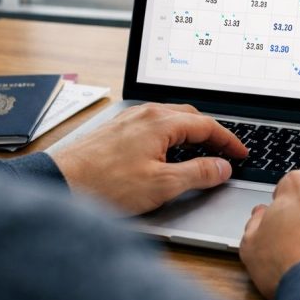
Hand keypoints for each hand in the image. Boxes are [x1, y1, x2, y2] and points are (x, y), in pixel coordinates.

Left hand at [49, 103, 246, 214]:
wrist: (58, 185)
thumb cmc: (105, 185)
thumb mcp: (162, 184)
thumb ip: (198, 173)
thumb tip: (222, 167)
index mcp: (161, 122)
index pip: (207, 125)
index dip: (229, 141)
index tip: (241, 154)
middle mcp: (145, 114)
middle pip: (190, 117)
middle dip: (211, 134)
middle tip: (226, 152)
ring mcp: (129, 120)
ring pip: (171, 120)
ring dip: (190, 134)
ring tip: (200, 154)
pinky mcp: (116, 131)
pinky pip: (153, 126)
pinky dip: (170, 137)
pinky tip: (167, 155)